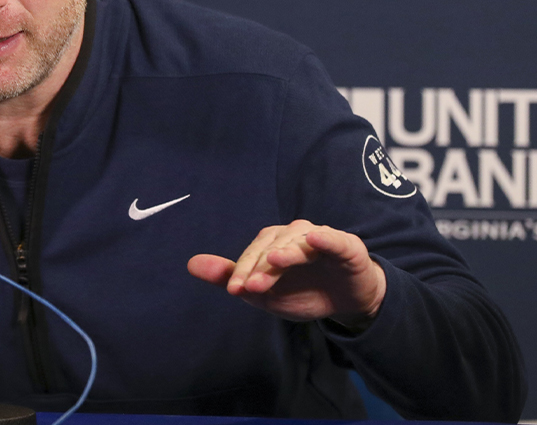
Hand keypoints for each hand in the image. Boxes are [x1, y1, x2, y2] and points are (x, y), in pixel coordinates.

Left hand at [187, 219, 386, 326]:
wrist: (345, 301)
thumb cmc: (303, 291)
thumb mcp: (265, 293)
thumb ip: (231, 278)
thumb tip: (190, 263)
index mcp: (273, 243)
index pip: (253, 255)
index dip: (243, 271)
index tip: (234, 290)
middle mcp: (294, 235)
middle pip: (273, 248)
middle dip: (261, 267)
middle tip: (251, 287)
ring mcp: (320, 237)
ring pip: (299, 243)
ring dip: (287, 254)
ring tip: (275, 263)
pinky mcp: (346, 246)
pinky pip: (333, 240)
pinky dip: (324, 239)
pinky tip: (315, 240)